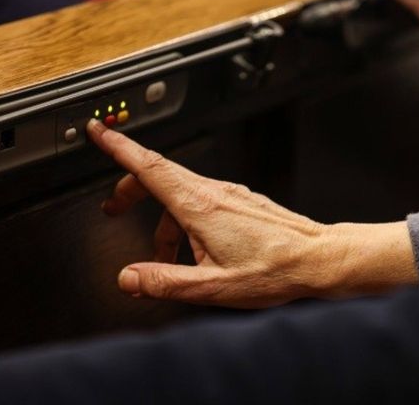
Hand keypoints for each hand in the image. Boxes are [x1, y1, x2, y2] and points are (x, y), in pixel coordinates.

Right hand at [87, 120, 418, 307]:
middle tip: (114, 210)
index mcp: (200, 207)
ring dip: (162, 220)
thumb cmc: (276, 269)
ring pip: (180, 194)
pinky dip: (185, 220)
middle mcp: (214, 193)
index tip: (100, 131)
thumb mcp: (213, 286)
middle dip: (130, 190)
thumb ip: (166, 282)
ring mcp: (230, 194)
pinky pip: (201, 202)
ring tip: (164, 259)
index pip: (149, 167)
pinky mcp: (241, 202)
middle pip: (159, 176)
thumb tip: (129, 278)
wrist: (318, 259)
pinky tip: (195, 250)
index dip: (119, 147)